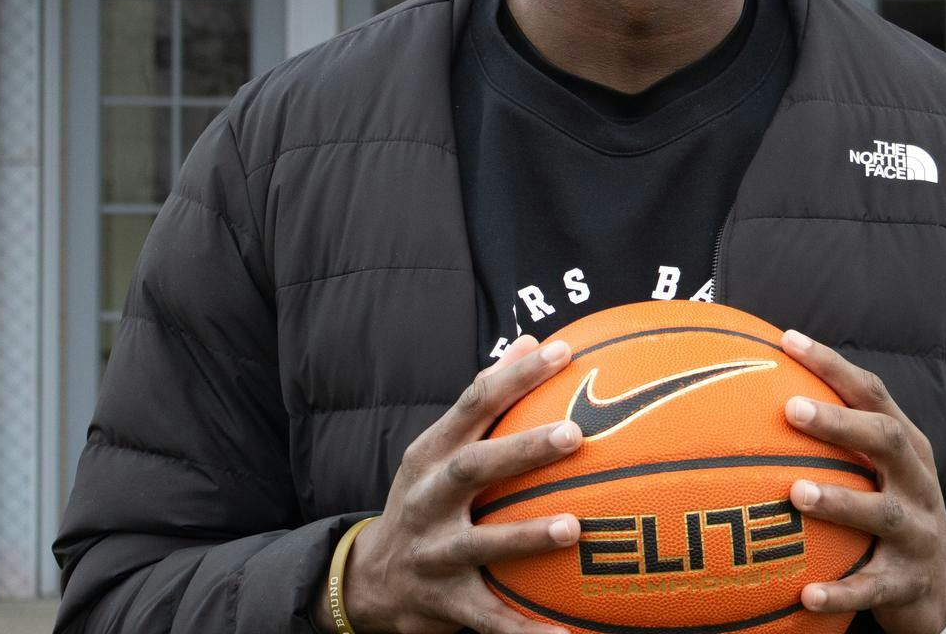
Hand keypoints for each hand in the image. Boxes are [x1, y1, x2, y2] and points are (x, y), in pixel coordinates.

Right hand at [317, 334, 584, 633]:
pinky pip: (491, 619)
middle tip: (574, 433)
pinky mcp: (445, 603)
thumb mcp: (440, 447)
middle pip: (473, 468)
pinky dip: (526, 631)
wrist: (371, 579)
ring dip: (526, 537)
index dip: (515, 376)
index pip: (473, 403)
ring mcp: (434, 553)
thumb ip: (483, 398)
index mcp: (431, 453)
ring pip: (480, 544)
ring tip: (574, 527)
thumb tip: (529, 341)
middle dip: (521, 450)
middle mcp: (427, 499)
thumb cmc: (426, 499)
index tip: (562, 352)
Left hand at [779, 329, 945, 633]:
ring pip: (883, 514)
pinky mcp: (906, 583)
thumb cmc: (889, 509)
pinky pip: (872, 588)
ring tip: (797, 493)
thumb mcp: (877, 469)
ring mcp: (917, 533)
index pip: (872, 393)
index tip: (787, 341)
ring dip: (841, 502)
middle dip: (841, 423)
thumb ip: (836, 435)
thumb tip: (756, 390)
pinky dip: (841, 592)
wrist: (941, 585)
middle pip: (887, 440)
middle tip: (792, 409)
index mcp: (907, 447)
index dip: (832, 365)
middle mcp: (917, 482)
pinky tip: (806, 594)